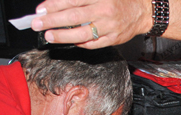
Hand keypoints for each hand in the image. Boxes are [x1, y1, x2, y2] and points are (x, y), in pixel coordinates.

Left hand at [31, 0, 151, 47]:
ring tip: (49, 35)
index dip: (54, 5)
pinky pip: (92, 44)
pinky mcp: (113, 39)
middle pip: (73, 17)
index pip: (72, 0)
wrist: (142, 11)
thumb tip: (58, 3)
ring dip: (62, 35)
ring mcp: (109, 27)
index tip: (41, 9)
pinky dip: (79, 43)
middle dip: (52, 21)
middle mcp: (104, 11)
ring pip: (81, 33)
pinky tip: (69, 41)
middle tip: (37, 23)